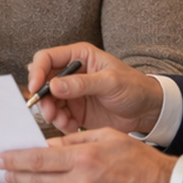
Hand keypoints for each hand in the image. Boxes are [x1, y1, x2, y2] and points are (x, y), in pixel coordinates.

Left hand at [0, 129, 173, 182]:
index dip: (17, 159)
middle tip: (5, 171)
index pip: (39, 159)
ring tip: (24, 181)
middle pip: (38, 181)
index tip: (3, 158)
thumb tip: (50, 145)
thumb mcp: (108, 137)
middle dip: (18, 175)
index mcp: (84, 159)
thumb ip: (76, 140)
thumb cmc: (141, 162)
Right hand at [26, 43, 163, 134]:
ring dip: (51, 113)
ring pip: (48, 102)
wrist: (147, 110)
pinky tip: (73, 126)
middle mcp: (71, 73)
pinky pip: (58, 116)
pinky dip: (61, 123)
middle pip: (43, 82)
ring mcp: (71, 93)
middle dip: (43, 98)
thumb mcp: (110, 82)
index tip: (35, 88)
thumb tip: (54, 85)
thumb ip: (82, 84)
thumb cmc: (134, 87)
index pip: (46, 58)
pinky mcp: (75, 110)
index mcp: (79, 56)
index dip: (37, 72)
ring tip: (64, 122)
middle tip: (50, 112)